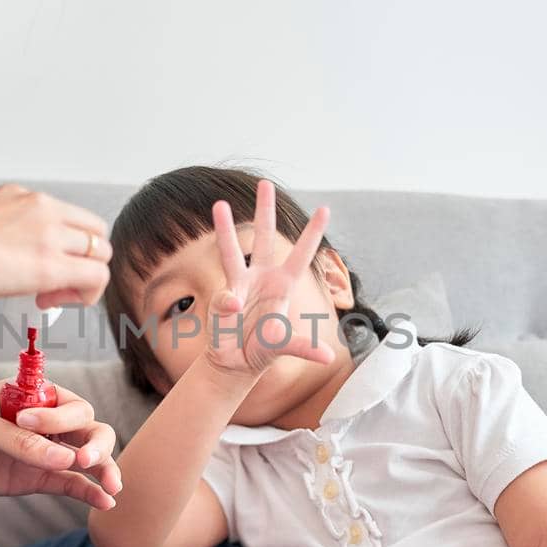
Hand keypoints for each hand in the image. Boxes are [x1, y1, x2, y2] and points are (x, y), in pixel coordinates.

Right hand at [0, 184, 111, 308]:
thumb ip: (4, 233)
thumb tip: (10, 257)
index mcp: (21, 196)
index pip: (70, 217)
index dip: (67, 246)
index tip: (43, 266)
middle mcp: (41, 207)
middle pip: (95, 232)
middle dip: (82, 261)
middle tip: (53, 286)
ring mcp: (48, 233)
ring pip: (100, 253)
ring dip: (83, 279)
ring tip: (50, 296)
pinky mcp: (50, 263)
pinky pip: (95, 276)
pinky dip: (85, 295)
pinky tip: (50, 302)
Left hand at [0, 383, 121, 510]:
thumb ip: (19, 442)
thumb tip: (65, 459)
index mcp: (31, 394)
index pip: (68, 403)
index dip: (60, 416)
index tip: (27, 424)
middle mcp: (42, 421)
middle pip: (88, 428)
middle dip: (96, 442)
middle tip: (84, 459)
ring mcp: (38, 451)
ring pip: (84, 457)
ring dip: (102, 468)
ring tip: (112, 485)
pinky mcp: (31, 478)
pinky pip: (67, 484)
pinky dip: (87, 492)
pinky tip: (104, 502)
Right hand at [205, 179, 335, 378]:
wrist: (237, 362)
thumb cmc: (264, 351)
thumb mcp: (287, 348)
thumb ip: (305, 349)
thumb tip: (327, 358)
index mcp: (284, 286)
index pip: (302, 255)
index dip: (312, 232)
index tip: (325, 208)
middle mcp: (262, 278)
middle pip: (264, 237)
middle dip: (265, 210)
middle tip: (265, 183)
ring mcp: (241, 283)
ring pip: (231, 250)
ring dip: (225, 227)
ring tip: (218, 204)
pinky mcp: (223, 296)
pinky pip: (223, 295)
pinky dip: (228, 304)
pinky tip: (233, 310)